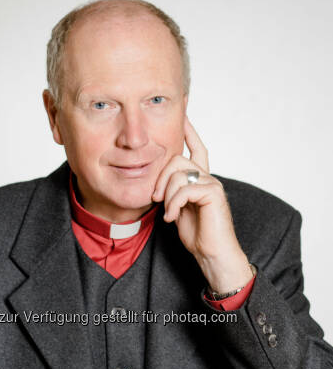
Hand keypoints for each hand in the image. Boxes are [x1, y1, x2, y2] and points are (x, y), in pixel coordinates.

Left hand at [152, 116, 252, 293]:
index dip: (189, 131)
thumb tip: (159, 182)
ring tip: (166, 212)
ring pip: (178, 173)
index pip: (196, 148)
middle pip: (176, 159)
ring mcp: (212, 184)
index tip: (183, 113)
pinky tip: (172, 218)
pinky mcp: (213, 193)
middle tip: (155, 198)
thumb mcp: (177, 209)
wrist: (212, 254)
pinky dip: (173, 204)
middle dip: (160, 178)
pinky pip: (184, 188)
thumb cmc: (197, 235)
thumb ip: (172, 191)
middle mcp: (208, 177)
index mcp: (200, 179)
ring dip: (166, 195)